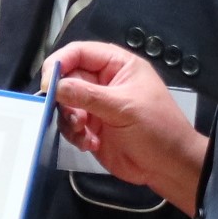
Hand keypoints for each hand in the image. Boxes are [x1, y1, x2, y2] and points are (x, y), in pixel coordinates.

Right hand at [53, 40, 209, 214]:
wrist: (169, 166)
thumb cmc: (159, 129)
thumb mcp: (123, 107)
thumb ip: (87, 95)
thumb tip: (56, 86)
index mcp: (117, 65)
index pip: (80, 52)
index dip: (61, 63)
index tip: (48, 81)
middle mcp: (104, 82)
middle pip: (68, 78)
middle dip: (63, 97)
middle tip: (68, 112)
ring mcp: (96, 106)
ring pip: (65, 104)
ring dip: (69, 119)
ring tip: (83, 131)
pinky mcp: (92, 128)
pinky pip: (70, 126)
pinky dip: (75, 135)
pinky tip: (91, 143)